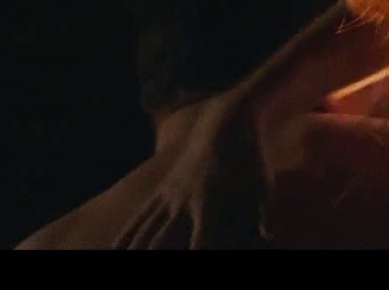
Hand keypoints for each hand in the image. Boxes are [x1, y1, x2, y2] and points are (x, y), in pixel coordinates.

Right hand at [112, 91, 270, 248]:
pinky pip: (140, 215)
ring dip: (135, 247)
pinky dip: (127, 232)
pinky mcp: (163, 189)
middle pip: (163, 238)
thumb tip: (271, 236)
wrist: (224, 121)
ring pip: (146, 229)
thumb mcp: (263, 183)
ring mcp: (170, 195)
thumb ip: (266, 212)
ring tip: (121, 259)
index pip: (200, 241)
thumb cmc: (249, 155)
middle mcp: (185, 201)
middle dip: (154, 254)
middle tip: (141, 266)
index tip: (191, 259)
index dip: (194, 254)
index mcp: (210, 203)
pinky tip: (117, 247)